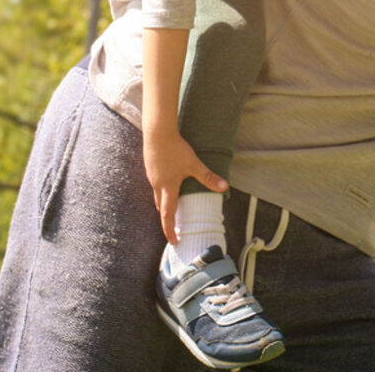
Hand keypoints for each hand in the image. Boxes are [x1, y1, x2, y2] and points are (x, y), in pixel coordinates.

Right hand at [143, 126, 226, 245]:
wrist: (157, 132)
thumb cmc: (175, 149)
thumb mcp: (193, 164)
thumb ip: (208, 177)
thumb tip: (224, 187)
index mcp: (167, 188)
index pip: (168, 215)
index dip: (170, 230)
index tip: (174, 241)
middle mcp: (157, 185)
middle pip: (160, 207)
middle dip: (167, 219)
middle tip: (174, 228)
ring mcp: (152, 176)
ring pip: (157, 195)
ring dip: (164, 204)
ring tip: (173, 208)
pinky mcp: (150, 167)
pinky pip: (156, 184)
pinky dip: (162, 190)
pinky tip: (168, 183)